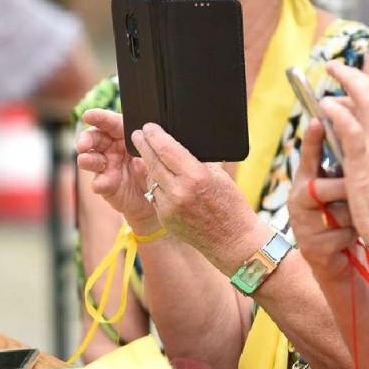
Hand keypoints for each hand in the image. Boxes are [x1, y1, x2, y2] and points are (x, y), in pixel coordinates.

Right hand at [75, 110, 156, 230]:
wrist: (160, 197)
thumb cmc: (158, 169)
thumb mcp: (157, 154)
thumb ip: (149, 144)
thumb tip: (145, 132)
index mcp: (124, 136)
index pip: (111, 123)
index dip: (99, 117)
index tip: (88, 116)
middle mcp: (112, 149)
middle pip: (94, 138)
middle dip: (86, 139)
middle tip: (83, 144)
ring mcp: (107, 167)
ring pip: (90, 159)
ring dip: (86, 159)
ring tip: (86, 160)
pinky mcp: (106, 185)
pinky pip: (99, 183)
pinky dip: (99, 182)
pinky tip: (101, 183)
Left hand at [131, 123, 266, 274]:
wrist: (232, 240)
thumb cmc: (230, 204)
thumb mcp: (218, 175)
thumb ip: (196, 161)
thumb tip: (176, 145)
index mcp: (195, 176)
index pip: (166, 149)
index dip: (154, 136)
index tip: (147, 127)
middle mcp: (179, 191)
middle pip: (153, 162)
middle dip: (143, 146)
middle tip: (137, 135)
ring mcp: (169, 207)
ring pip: (151, 180)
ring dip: (150, 167)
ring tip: (152, 158)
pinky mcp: (165, 219)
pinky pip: (155, 196)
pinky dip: (158, 187)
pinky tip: (163, 182)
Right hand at [288, 121, 359, 283]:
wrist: (336, 257)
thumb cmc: (339, 216)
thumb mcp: (338, 189)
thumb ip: (339, 166)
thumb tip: (354, 133)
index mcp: (306, 181)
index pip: (308, 156)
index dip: (312, 139)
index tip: (317, 120)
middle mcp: (299, 200)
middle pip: (323, 188)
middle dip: (345, 191)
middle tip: (356, 192)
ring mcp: (303, 225)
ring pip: (337, 213)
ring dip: (352, 217)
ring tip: (354, 220)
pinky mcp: (312, 247)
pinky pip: (341, 235)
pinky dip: (351, 236)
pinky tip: (349, 238)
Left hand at [319, 63, 368, 251]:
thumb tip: (357, 154)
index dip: (362, 93)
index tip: (346, 89)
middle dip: (355, 76)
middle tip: (335, 67)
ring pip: (366, 100)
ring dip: (347, 81)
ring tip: (330, 72)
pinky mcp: (364, 159)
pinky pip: (349, 124)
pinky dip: (337, 110)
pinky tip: (325, 105)